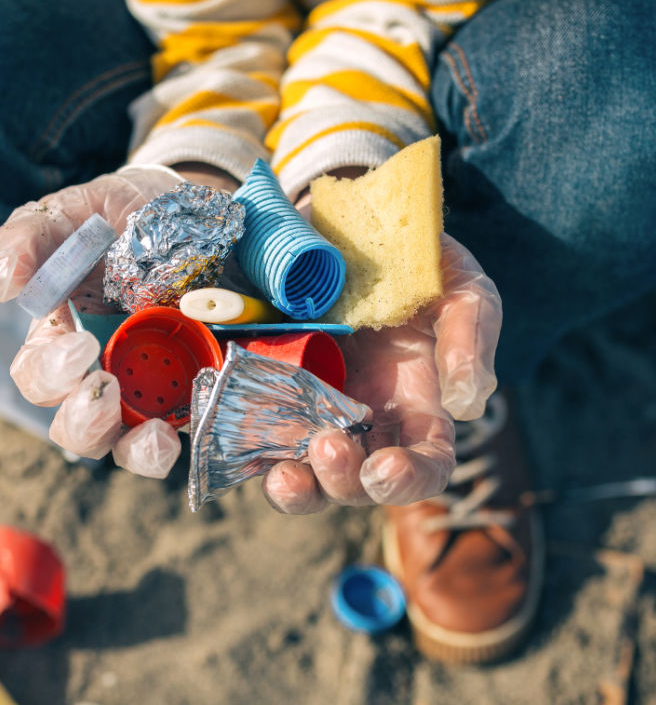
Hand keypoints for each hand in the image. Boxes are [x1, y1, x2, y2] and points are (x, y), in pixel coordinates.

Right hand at [0, 163, 234, 475]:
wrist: (200, 210)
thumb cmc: (125, 214)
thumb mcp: (77, 213)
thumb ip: (29, 239)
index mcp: (62, 336)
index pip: (37, 375)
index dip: (49, 374)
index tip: (78, 347)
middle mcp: (103, 371)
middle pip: (77, 427)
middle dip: (84, 421)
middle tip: (103, 390)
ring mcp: (152, 385)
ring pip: (130, 445)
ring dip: (135, 450)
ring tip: (155, 436)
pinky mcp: (199, 387)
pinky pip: (190, 429)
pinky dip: (190, 436)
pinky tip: (194, 422)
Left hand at [262, 233, 501, 512]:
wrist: (356, 226)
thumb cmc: (420, 265)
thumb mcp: (461, 291)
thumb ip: (469, 342)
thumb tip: (465, 406)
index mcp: (417, 406)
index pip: (424, 465)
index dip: (408, 480)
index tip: (385, 468)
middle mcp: (365, 418)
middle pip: (356, 481)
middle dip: (341, 480)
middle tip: (327, 445)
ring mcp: (316, 406)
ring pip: (305, 471)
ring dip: (296, 485)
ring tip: (283, 474)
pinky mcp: (274, 386)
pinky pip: (260, 430)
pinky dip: (251, 444)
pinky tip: (242, 436)